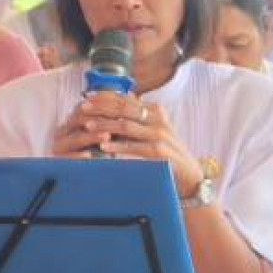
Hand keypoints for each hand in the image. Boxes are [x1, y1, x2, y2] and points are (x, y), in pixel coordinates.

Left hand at [82, 92, 207, 198]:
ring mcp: (159, 134)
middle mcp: (158, 119)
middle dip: (101, 107)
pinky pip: (134, 146)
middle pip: (124, 108)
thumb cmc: (167, 153)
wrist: (190, 175)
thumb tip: (115, 106)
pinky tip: (104, 147)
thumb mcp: (152, 131)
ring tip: (88, 126)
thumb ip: (136, 119)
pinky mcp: (159, 151)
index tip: (87, 97)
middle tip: (82, 108)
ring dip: (105, 125)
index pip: (125, 99)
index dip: (105, 97)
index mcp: (155, 111)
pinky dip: (117, 146)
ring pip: (127, 126)